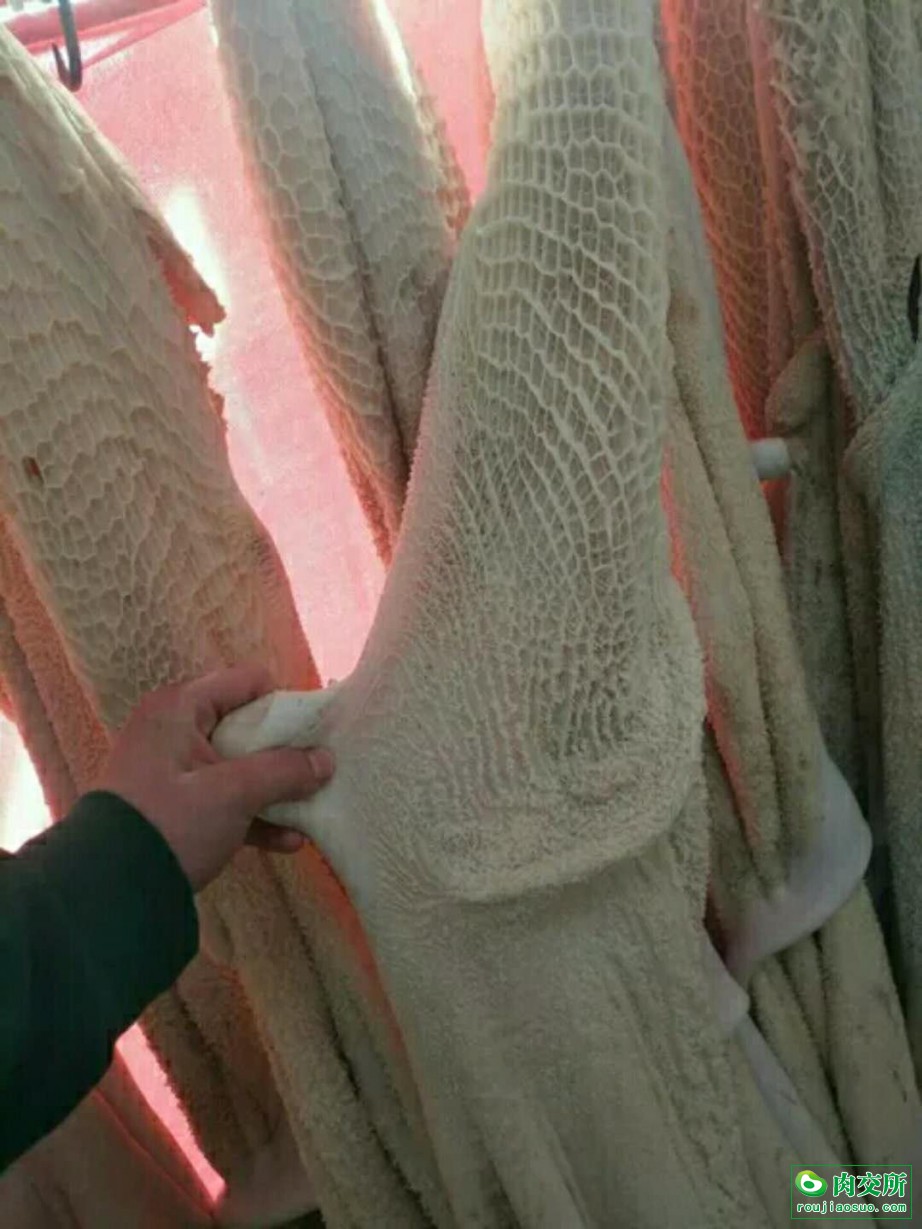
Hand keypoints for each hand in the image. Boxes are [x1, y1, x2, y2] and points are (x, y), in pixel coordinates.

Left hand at [95, 663, 333, 890]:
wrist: (110, 891)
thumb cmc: (171, 823)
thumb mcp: (233, 793)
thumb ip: (284, 771)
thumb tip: (326, 760)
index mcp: (180, 707)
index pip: (247, 682)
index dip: (285, 705)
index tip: (315, 736)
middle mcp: (174, 729)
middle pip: (247, 726)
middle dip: (285, 754)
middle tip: (319, 773)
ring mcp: (173, 770)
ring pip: (238, 767)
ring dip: (275, 791)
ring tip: (311, 812)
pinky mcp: (175, 807)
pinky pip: (224, 799)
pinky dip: (253, 816)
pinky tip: (288, 842)